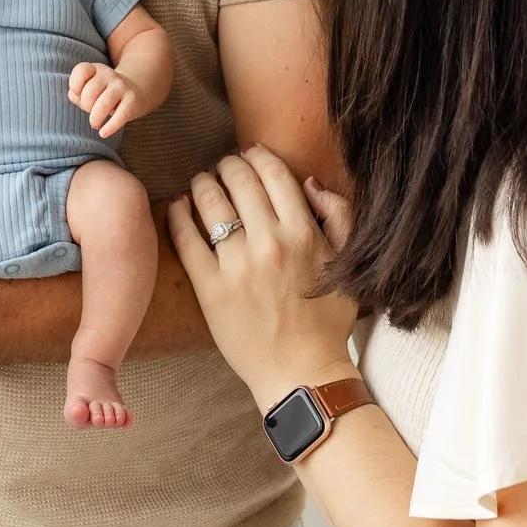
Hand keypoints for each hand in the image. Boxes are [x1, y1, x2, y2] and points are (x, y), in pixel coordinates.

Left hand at [69, 59, 143, 137]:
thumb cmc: (103, 94)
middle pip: (89, 93)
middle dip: (86, 106)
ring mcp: (122, 87)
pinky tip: (103, 133)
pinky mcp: (132, 101)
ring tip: (95, 124)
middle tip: (91, 111)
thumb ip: (76, 93)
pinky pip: (120, 116)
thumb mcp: (88, 88)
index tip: (78, 94)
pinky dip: (110, 127)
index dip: (75, 85)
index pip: (82, 70)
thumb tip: (77, 98)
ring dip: (95, 119)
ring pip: (103, 104)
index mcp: (96, 69)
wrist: (134, 93)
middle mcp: (109, 75)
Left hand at [167, 145, 357, 411]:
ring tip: (202, 183)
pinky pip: (186, 239)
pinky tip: (178, 205)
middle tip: (223, 166)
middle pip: (238, 179)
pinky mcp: (210, 289)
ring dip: (203, 182)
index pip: (273, 173)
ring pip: (210, 201)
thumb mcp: (348, 263)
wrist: (303, 374)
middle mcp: (269, 243)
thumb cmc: (327, 321)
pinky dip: (178, 214)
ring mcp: (237, 265)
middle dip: (227, 165)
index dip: (257, 155)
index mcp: (303, 233)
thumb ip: (338, 215)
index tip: (248, 153)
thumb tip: (307, 182)